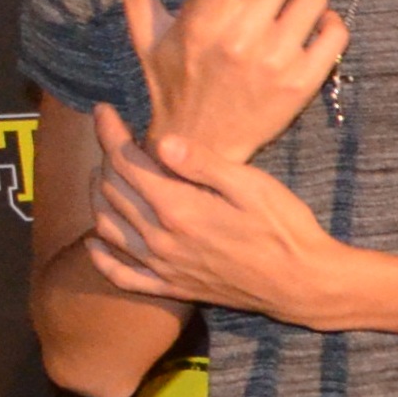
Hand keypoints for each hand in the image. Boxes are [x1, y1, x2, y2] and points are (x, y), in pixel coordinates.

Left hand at [81, 103, 342, 323]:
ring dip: (98, 198)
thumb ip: (204, 164)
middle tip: (113, 139)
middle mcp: (160, 239)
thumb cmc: (285, 228)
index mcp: (179, 209)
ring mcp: (162, 266)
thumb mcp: (254, 186)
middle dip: (105, 159)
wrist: (301, 283)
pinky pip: (121, 275)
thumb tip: (160, 141)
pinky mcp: (170, 286)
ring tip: (103, 175)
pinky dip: (101, 257)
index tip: (103, 110)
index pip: (126, 164)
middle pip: (113, 192)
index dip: (109, 133)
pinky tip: (96, 241)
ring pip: (109, 228)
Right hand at [90, 0, 343, 165]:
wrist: (202, 145)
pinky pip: (335, 32)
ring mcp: (274, 60)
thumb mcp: (149, 38)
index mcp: (201, 23)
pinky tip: (315, 26)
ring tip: (290, 7)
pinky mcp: (303, 81)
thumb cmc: (173, 82)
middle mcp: (239, 39)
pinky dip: (330, 24)